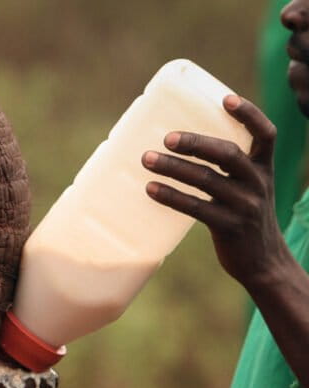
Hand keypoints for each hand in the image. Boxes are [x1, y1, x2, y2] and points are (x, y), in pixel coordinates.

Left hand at [142, 95, 298, 290]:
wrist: (263, 262)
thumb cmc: (245, 218)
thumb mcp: (247, 189)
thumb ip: (229, 169)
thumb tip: (182, 147)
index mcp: (264, 168)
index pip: (266, 133)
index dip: (248, 114)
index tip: (225, 99)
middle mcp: (258, 183)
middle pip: (228, 154)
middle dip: (196, 143)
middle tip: (166, 138)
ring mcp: (245, 205)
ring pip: (207, 180)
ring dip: (174, 168)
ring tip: (146, 159)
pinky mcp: (229, 227)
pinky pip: (197, 208)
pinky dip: (171, 197)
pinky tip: (150, 189)